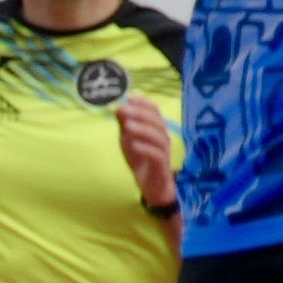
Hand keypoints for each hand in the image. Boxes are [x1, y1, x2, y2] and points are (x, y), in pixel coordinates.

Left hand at [115, 95, 178, 209]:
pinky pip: (156, 156)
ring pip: (158, 138)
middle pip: (156, 122)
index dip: (144, 103)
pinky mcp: (162, 166)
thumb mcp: (129, 139)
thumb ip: (125, 124)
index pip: (155, 111)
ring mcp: (164, 152)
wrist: (152, 185)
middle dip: (140, 114)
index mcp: (157, 129)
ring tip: (127, 126)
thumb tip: (119, 107)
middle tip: (123, 109)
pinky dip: (145, 149)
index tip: (129, 96)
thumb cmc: (141, 158)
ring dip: (143, 130)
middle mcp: (163, 137)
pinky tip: (133, 145)